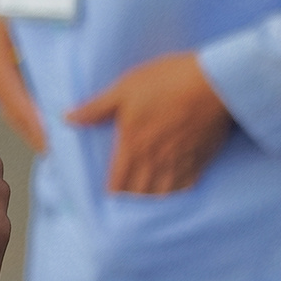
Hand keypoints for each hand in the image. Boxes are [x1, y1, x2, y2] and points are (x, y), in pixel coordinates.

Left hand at [65, 51, 232, 193]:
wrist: (212, 82)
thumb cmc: (165, 81)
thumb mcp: (123, 89)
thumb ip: (96, 108)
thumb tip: (67, 118)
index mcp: (132, 145)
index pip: (117, 183)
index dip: (111, 192)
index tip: (108, 195)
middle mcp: (154, 160)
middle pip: (138, 194)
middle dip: (130, 199)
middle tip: (126, 200)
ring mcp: (179, 162)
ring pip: (162, 195)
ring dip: (152, 198)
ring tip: (147, 199)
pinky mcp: (201, 159)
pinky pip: (185, 187)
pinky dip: (177, 192)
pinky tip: (174, 189)